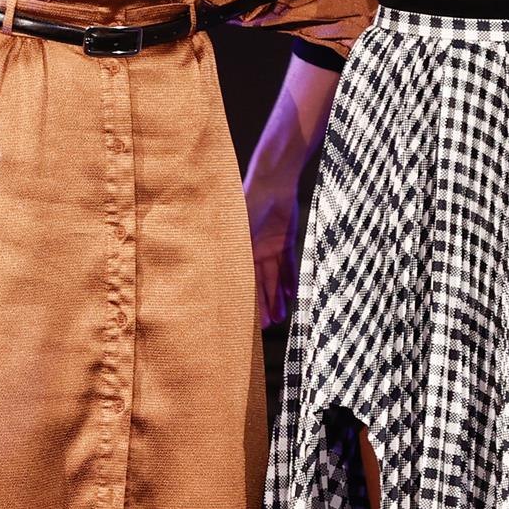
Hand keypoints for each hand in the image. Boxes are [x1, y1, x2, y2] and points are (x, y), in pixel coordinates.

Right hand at [244, 175, 300, 327]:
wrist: (272, 182)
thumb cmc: (249, 204)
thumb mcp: (238, 230)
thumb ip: (231, 252)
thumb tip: (215, 274)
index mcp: (239, 251)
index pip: (241, 281)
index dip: (244, 300)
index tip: (244, 319)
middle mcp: (254, 252)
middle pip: (259, 284)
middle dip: (262, 305)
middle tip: (266, 326)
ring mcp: (270, 247)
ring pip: (275, 278)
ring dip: (277, 297)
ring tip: (280, 317)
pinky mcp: (287, 240)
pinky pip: (289, 264)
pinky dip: (290, 279)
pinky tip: (293, 296)